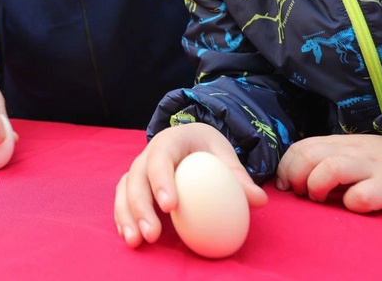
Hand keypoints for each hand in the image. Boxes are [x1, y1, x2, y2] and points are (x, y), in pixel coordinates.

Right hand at [114, 122, 267, 247]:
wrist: (189, 140)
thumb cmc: (207, 148)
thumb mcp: (224, 154)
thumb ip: (238, 176)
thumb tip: (259, 199)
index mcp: (169, 141)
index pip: (160, 158)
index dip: (161, 181)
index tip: (170, 206)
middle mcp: (147, 154)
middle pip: (136, 178)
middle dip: (140, 207)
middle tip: (151, 233)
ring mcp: (137, 169)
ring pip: (124, 190)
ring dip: (126, 216)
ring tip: (136, 241)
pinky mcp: (133, 184)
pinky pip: (122, 200)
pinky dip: (123, 218)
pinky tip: (131, 238)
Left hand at [276, 134, 381, 211]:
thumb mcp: (353, 156)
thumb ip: (326, 159)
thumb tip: (291, 178)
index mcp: (342, 142)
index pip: (302, 147)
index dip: (286, 167)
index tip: (285, 185)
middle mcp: (356, 150)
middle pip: (309, 155)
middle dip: (295, 176)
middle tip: (301, 193)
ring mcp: (374, 166)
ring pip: (330, 169)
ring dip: (316, 186)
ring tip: (320, 199)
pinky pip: (362, 195)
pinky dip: (351, 203)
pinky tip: (353, 206)